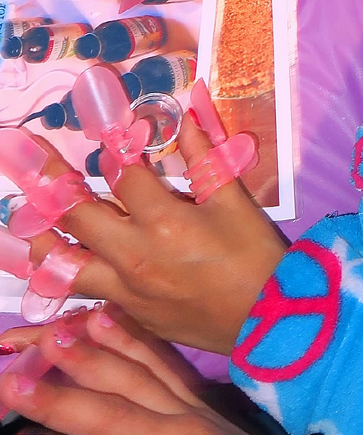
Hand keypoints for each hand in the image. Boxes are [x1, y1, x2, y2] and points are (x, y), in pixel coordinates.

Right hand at [0, 308, 357, 434]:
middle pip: (118, 411)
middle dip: (61, 396)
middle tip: (10, 379)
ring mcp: (195, 414)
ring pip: (134, 378)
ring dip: (89, 355)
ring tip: (48, 334)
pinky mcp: (197, 406)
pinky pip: (159, 364)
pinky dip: (129, 337)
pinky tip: (100, 316)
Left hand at [1, 121, 285, 355]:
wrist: (266, 322)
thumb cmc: (255, 257)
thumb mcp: (234, 201)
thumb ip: (204, 156)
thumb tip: (189, 112)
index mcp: (165, 223)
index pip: (121, 175)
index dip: (110, 145)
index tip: (97, 125)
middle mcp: (134, 257)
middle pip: (76, 214)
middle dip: (47, 178)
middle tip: (21, 152)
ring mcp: (125, 290)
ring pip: (63, 263)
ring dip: (39, 235)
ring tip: (20, 213)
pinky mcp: (127, 312)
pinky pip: (81, 291)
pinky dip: (60, 273)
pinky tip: (48, 260)